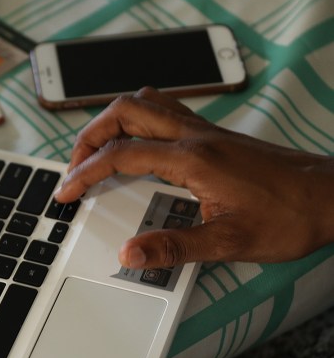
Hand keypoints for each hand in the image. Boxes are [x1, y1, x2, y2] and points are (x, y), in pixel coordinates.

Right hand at [54, 87, 333, 268]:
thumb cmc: (291, 217)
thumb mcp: (230, 243)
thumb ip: (173, 248)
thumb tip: (128, 256)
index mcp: (192, 159)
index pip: (121, 154)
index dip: (84, 173)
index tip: (66, 192)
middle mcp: (195, 135)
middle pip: (124, 112)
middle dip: (88, 136)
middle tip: (74, 167)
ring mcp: (205, 130)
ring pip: (143, 101)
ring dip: (110, 120)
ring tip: (95, 150)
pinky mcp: (214, 133)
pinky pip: (164, 108)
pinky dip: (136, 117)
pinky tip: (136, 141)